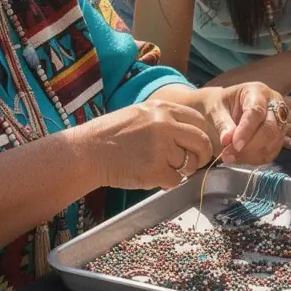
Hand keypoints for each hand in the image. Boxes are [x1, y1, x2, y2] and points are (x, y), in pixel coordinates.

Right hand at [86, 101, 214, 189]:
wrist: (88, 151)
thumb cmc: (112, 134)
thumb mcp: (140, 113)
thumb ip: (165, 119)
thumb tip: (190, 133)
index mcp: (162, 108)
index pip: (198, 121)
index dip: (201, 136)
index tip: (197, 146)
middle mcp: (165, 125)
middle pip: (201, 142)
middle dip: (201, 156)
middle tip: (194, 163)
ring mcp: (160, 148)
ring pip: (189, 164)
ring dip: (181, 170)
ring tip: (162, 168)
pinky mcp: (155, 171)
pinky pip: (175, 181)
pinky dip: (166, 182)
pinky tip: (151, 176)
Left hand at [198, 83, 287, 165]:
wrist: (226, 109)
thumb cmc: (221, 105)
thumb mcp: (215, 109)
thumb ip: (222, 123)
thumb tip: (228, 141)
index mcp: (257, 91)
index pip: (256, 112)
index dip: (246, 130)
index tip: (234, 145)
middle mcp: (274, 104)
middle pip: (270, 128)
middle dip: (250, 146)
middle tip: (228, 155)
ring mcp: (279, 121)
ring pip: (273, 143)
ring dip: (251, 155)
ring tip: (230, 157)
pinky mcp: (279, 137)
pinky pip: (272, 152)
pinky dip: (256, 159)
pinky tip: (240, 158)